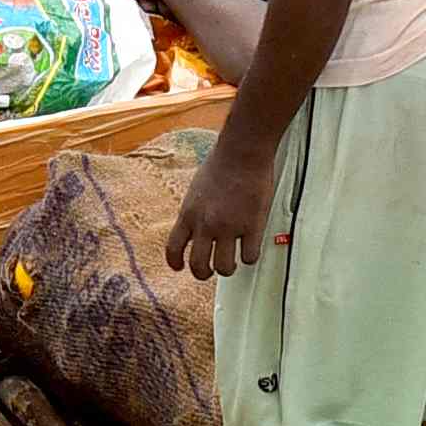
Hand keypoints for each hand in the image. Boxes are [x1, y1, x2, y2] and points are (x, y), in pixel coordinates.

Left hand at [163, 135, 277, 281]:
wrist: (243, 152)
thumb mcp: (195, 189)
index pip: (173, 248)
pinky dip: (249, 256)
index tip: (180, 267)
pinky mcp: (252, 227)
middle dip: (203, 273)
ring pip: (224, 267)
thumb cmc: (221, 164)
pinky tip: (250, 247)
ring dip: (228, 267)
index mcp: (188, 214)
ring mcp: (229, 228)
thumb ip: (195, 212)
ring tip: (233, 260)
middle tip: (211, 270)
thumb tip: (197, 229)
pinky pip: (249, 256)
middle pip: (198, 266)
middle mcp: (206, 225)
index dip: (175, 263)